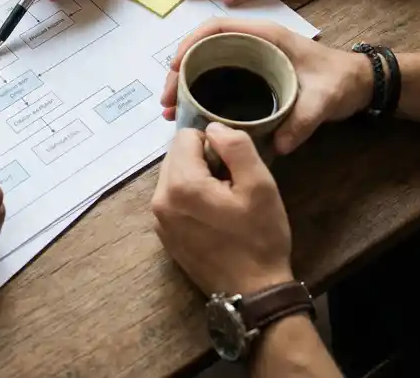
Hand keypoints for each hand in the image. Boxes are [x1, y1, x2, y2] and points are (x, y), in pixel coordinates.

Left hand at [152, 123, 293, 294]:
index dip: (213, 142)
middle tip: (230, 183)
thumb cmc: (260, 237)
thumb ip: (235, 146)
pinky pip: (171, 198)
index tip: (232, 164)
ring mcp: (158, 219)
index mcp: (181, 184)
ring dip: (195, 178)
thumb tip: (213, 127)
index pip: (185, 136)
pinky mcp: (163, 234)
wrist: (253, 292)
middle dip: (201, 159)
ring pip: (172, 175)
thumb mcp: (260, 185)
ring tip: (223, 200)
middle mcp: (160, 199)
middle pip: (174, 155)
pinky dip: (189, 197)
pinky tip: (213, 216)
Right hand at [160, 18, 371, 153]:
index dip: (190, 43)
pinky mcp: (253, 74)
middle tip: (167, 101)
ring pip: (208, 63)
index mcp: (265, 35)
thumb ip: (304, 121)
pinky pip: (218, 77)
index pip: (216, 27)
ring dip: (186, 83)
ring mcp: (251, 58)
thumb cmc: (342, 80)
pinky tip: (193, 114)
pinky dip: (201, 92)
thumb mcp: (324, 100)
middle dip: (179, 71)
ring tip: (172, 111)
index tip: (174, 68)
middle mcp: (253, 43)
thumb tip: (280, 146)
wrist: (361, 84)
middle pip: (204, 47)